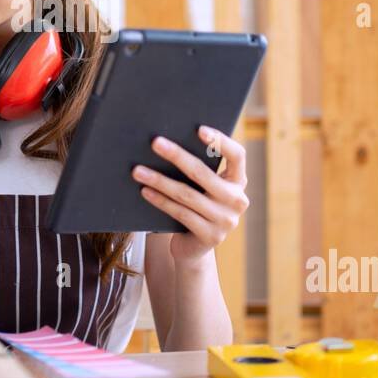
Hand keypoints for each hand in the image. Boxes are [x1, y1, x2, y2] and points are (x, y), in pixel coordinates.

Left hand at [130, 125, 248, 266]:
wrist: (194, 248)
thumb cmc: (195, 207)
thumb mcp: (202, 188)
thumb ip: (197, 169)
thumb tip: (166, 143)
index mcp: (238, 181)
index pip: (237, 156)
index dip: (220, 142)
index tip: (199, 129)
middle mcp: (238, 201)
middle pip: (203, 173)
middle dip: (176, 155)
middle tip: (155, 143)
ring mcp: (226, 221)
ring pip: (187, 195)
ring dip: (159, 180)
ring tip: (138, 171)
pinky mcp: (210, 237)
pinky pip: (180, 213)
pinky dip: (160, 201)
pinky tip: (145, 191)